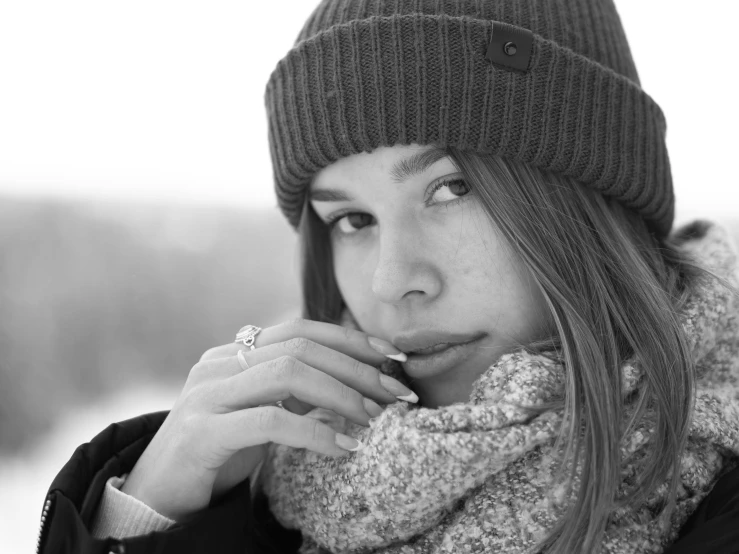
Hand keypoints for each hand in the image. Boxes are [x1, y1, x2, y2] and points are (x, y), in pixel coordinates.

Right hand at [121, 318, 413, 521]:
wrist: (157, 494)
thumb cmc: (218, 452)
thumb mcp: (261, 412)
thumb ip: (295, 392)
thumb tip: (354, 382)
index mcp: (234, 352)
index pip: (301, 329)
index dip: (351, 340)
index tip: (393, 357)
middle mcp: (219, 363)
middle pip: (301, 348)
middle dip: (357, 369)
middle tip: (397, 393)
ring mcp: (207, 394)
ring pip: (288, 374)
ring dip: (341, 395)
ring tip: (373, 419)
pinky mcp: (202, 432)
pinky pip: (270, 421)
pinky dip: (315, 433)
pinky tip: (344, 448)